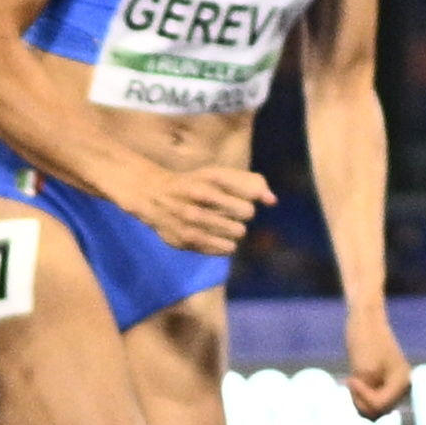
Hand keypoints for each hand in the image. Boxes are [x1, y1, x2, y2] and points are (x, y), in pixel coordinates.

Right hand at [121, 157, 273, 256]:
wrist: (152, 196)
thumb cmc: (194, 184)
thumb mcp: (219, 175)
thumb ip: (250, 183)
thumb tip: (272, 201)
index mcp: (211, 177)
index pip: (251, 194)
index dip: (251, 197)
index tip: (240, 197)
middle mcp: (200, 197)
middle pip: (247, 213)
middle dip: (243, 214)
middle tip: (228, 212)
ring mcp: (191, 220)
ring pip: (238, 233)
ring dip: (235, 230)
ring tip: (222, 225)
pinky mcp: (186, 241)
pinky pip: (226, 249)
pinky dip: (226, 245)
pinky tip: (216, 237)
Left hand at [339, 304, 407, 416]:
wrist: (365, 319)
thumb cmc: (365, 342)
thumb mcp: (364, 373)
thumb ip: (367, 399)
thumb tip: (371, 417)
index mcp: (402, 382)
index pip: (379, 406)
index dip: (361, 397)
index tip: (351, 379)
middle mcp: (403, 386)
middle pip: (378, 412)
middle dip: (360, 400)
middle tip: (352, 380)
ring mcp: (394, 385)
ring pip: (374, 409)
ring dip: (360, 399)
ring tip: (354, 380)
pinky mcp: (384, 382)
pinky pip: (372, 400)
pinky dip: (361, 396)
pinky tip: (356, 380)